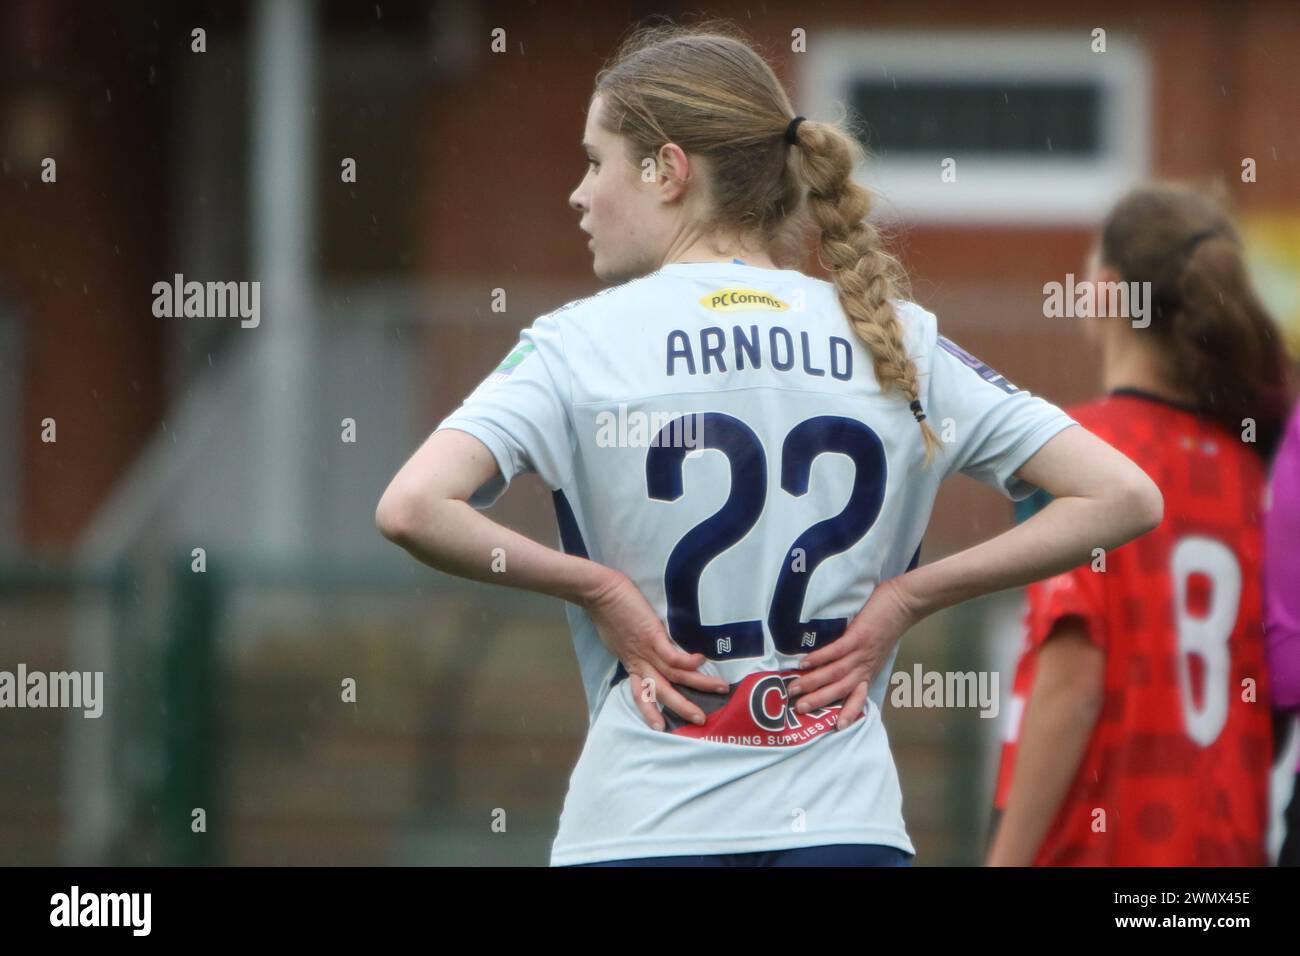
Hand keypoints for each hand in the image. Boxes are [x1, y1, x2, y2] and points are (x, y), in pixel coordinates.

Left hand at [582, 570, 727, 729]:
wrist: (598, 593)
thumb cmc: (607, 613)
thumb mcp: (616, 640)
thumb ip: (630, 649)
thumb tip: (640, 651)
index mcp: (632, 663)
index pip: (642, 693)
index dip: (650, 711)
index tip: (660, 727)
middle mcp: (640, 661)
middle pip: (662, 690)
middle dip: (682, 706)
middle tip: (700, 719)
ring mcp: (646, 649)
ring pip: (674, 674)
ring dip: (697, 683)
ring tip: (719, 688)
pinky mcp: (652, 634)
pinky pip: (671, 654)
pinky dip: (686, 660)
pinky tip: (701, 661)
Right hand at [786, 577, 918, 730]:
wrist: (906, 603)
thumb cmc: (889, 624)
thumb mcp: (877, 648)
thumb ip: (861, 658)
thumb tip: (839, 664)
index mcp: (869, 670)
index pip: (858, 696)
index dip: (848, 712)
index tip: (836, 727)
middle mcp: (865, 666)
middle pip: (840, 688)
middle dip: (819, 700)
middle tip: (798, 709)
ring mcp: (862, 652)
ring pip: (835, 673)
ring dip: (813, 683)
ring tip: (794, 688)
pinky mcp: (859, 636)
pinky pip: (837, 651)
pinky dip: (820, 659)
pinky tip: (805, 663)